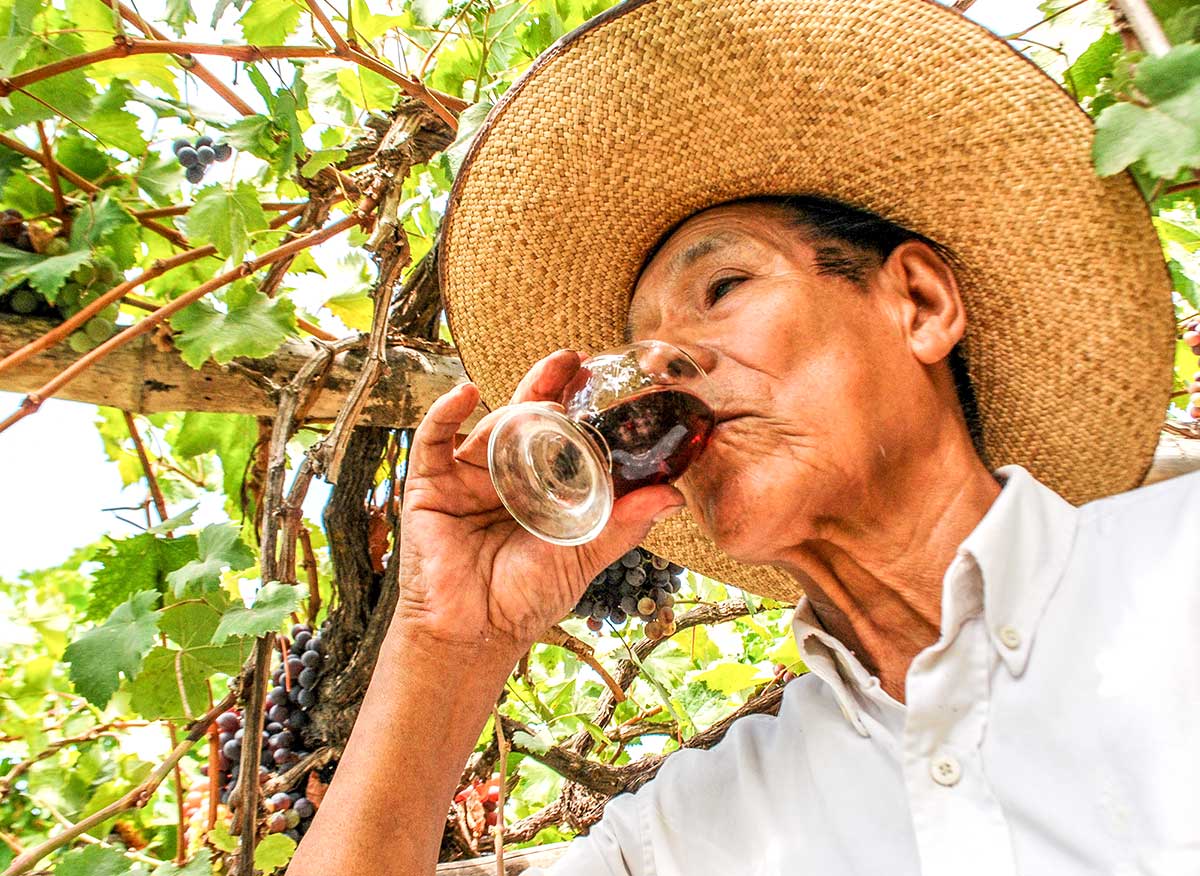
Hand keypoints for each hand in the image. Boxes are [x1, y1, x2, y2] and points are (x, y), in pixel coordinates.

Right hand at [395, 350, 686, 655]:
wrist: (474, 633)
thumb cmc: (527, 597)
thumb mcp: (585, 554)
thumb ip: (624, 522)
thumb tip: (674, 496)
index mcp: (540, 488)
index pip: (561, 435)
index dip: (578, 402)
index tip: (601, 373)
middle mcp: (504, 475)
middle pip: (526, 418)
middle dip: (550, 385)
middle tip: (575, 359)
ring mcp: (466, 477)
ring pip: (490, 423)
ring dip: (516, 403)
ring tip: (546, 395)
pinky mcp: (431, 484)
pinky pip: (433, 439)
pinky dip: (445, 412)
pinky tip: (465, 392)